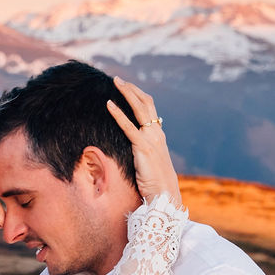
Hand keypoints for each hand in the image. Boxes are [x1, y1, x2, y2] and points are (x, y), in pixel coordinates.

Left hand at [107, 79, 180, 206]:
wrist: (165, 194)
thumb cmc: (156, 183)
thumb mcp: (150, 163)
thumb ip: (145, 151)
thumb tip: (136, 147)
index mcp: (158, 136)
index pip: (150, 109)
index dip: (138, 96)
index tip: (127, 88)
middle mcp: (157, 134)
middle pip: (146, 103)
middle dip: (132, 89)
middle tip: (118, 79)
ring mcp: (151, 139)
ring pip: (140, 109)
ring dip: (127, 93)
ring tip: (115, 82)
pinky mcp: (143, 148)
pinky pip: (129, 127)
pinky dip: (118, 114)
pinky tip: (109, 104)